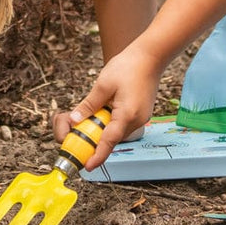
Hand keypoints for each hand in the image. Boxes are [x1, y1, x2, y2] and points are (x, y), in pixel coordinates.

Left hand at [52, 44, 161, 170]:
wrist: (151, 57)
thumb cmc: (128, 66)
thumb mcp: (103, 85)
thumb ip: (88, 105)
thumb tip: (75, 120)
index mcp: (126, 115)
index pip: (109, 142)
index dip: (97, 156)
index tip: (87, 167)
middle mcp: (136, 121)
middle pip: (111, 138)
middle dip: (95, 139)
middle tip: (76, 132)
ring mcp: (140, 118)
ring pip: (116, 131)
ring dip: (102, 129)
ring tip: (88, 118)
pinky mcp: (140, 114)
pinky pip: (122, 124)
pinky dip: (110, 123)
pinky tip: (103, 111)